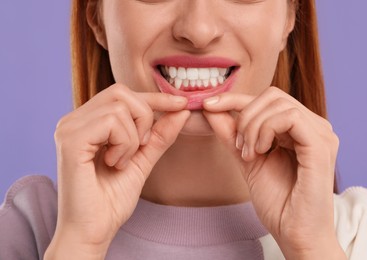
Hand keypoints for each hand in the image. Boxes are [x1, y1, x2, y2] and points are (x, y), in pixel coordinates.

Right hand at [47, 84, 189, 257]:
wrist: (93, 230)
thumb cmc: (111, 199)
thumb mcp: (142, 160)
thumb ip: (159, 135)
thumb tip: (182, 110)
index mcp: (87, 122)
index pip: (123, 94)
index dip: (155, 97)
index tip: (182, 104)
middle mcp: (74, 120)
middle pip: (121, 92)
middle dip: (144, 117)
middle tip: (140, 147)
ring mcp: (69, 128)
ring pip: (119, 106)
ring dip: (133, 138)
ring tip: (122, 161)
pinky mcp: (70, 139)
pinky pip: (111, 122)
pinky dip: (124, 143)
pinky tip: (113, 163)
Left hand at [203, 87, 344, 258]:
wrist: (293, 232)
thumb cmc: (277, 201)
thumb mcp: (247, 159)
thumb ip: (232, 134)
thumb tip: (211, 109)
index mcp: (299, 128)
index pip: (267, 99)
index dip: (235, 98)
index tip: (208, 105)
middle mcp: (313, 126)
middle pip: (272, 96)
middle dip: (245, 117)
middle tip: (240, 147)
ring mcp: (321, 134)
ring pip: (278, 104)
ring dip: (253, 127)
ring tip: (250, 154)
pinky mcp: (321, 145)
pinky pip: (289, 118)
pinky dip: (266, 130)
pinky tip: (261, 152)